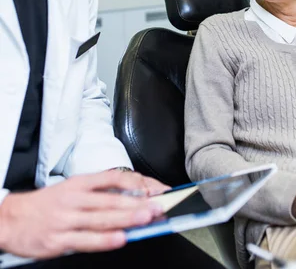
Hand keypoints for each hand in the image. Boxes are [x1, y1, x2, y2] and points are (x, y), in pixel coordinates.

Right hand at [0, 171, 163, 258]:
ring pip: (102, 218)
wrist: (13, 218)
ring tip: (146, 219)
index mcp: (79, 183)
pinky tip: (120, 238)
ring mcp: (67, 219)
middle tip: (158, 206)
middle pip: (111, 199)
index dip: (136, 182)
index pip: (113, 178)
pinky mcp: (59, 240)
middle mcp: (75, 198)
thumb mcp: (71, 189)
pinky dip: (104, 240)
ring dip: (127, 219)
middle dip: (137, 203)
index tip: (154, 188)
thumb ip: (98, 193)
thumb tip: (131, 198)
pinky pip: (86, 240)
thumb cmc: (47, 204)